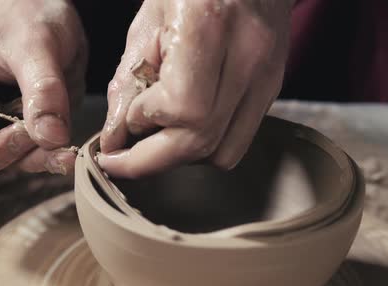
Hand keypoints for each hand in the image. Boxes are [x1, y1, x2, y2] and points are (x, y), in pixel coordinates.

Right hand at [0, 0, 86, 187]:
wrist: (56, 19)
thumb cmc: (31, 20)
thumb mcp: (36, 46)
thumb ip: (42, 90)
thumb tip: (51, 138)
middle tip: (26, 131)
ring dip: (25, 160)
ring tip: (57, 143)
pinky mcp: (21, 137)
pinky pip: (27, 163)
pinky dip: (47, 162)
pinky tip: (68, 154)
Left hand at [99, 0, 292, 177]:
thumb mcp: (147, 23)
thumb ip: (127, 83)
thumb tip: (115, 138)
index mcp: (209, 24)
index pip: (182, 107)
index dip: (146, 121)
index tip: (126, 119)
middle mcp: (248, 54)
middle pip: (201, 140)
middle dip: (151, 160)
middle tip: (122, 159)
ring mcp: (266, 76)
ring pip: (221, 153)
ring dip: (181, 155)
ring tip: (159, 133)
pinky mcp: (272, 90)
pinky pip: (237, 144)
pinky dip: (206, 147)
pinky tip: (187, 126)